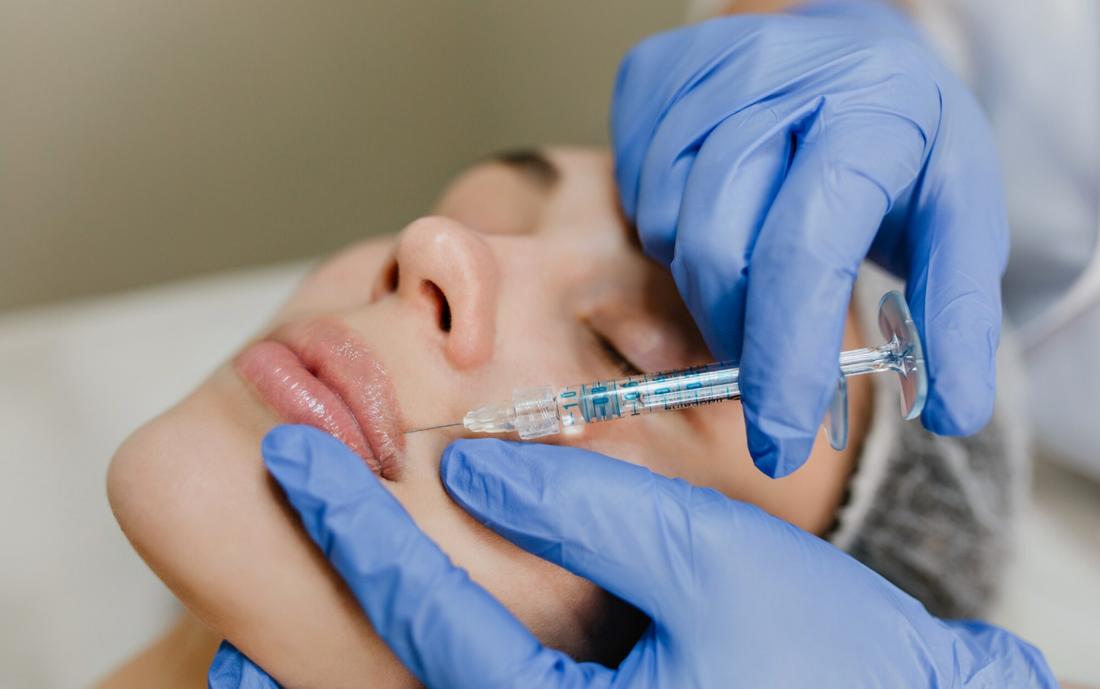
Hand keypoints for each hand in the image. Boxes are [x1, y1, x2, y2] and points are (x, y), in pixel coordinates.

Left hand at [212, 426, 1056, 687]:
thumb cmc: (825, 649)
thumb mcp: (708, 559)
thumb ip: (585, 507)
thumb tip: (482, 471)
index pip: (420, 613)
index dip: (351, 526)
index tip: (293, 456)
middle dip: (303, 645)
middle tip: (240, 587)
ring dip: (342, 672)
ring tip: (269, 629)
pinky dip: (414, 679)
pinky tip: (397, 647)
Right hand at [611, 0, 1008, 476]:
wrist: (849, 57)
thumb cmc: (904, 142)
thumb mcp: (957, 215)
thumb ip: (955, 314)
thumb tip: (952, 411)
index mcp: (871, 109)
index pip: (805, 254)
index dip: (784, 358)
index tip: (779, 438)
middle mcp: (778, 73)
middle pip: (714, 247)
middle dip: (734, 329)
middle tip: (769, 351)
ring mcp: (701, 68)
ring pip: (665, 225)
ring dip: (702, 279)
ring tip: (755, 265)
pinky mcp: (650, 74)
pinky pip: (632, 191)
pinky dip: (668, 231)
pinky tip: (717, 216)